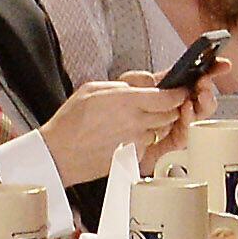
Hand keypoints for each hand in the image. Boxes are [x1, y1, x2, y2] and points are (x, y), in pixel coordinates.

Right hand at [46, 79, 195, 182]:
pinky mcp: (133, 157)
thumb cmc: (71, 122)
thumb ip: (124, 83)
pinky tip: (128, 134)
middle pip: (171, 114)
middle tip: (162, 102)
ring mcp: (136, 142)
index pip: (168, 97)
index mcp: (127, 102)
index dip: (177, 92)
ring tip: (140, 118)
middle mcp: (136, 123)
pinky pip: (149, 144)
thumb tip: (145, 81)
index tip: (178, 90)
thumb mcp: (94, 88)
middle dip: (171, 107)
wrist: (60, 154)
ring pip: (161, 130)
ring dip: (159, 123)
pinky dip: (146, 138)